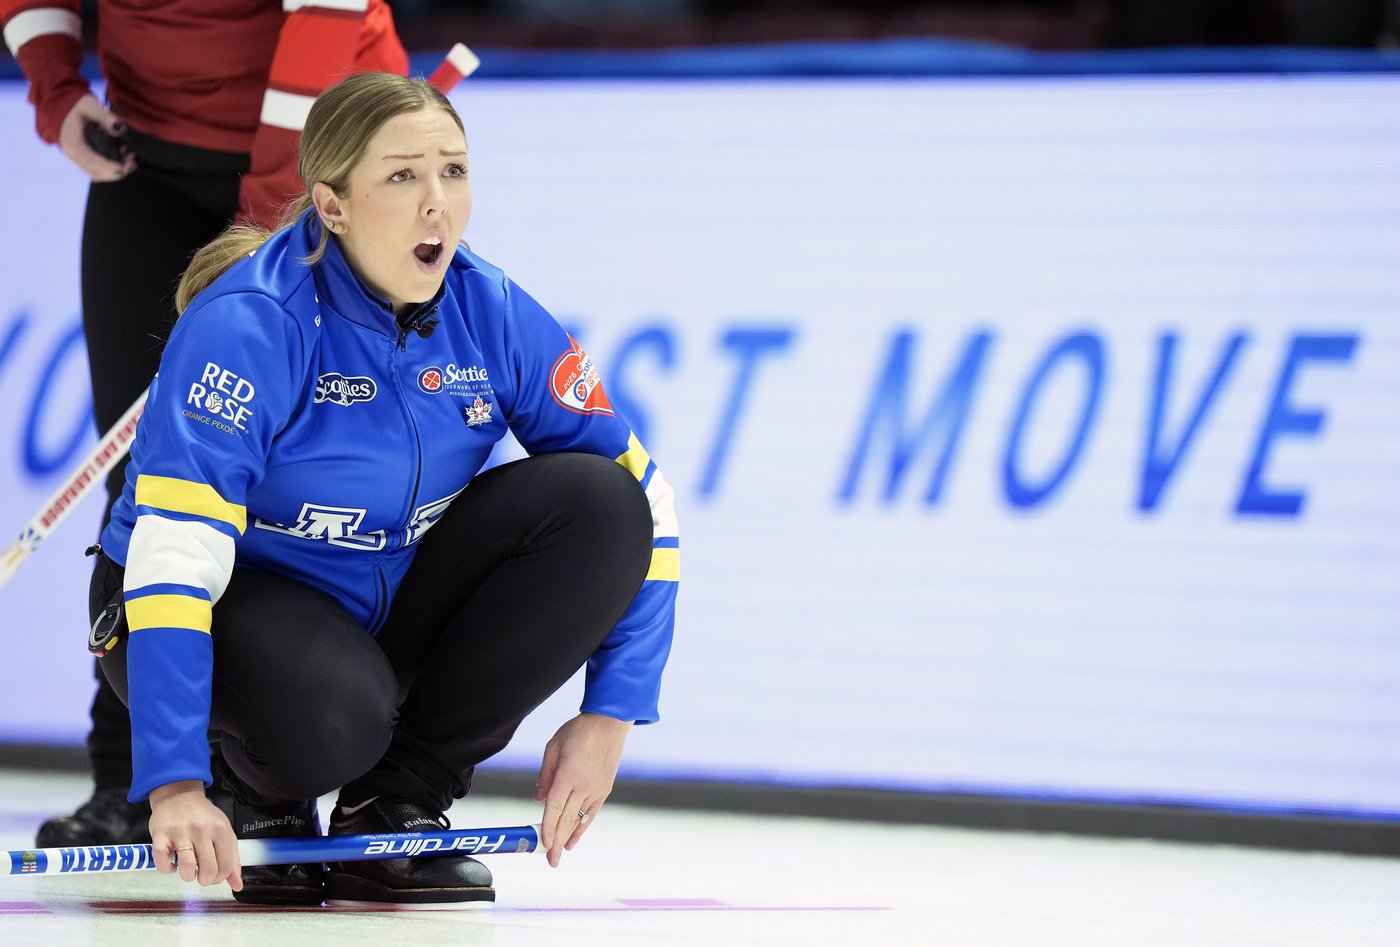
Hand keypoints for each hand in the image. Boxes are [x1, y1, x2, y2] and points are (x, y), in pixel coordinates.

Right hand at [58, 94, 134, 181]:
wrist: (59, 103)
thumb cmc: (73, 103)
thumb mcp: (89, 105)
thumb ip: (105, 117)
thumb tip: (120, 129)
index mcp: (72, 143)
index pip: (91, 161)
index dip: (109, 167)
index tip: (124, 166)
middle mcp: (72, 154)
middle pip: (96, 172)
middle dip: (116, 171)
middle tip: (131, 161)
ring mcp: (76, 157)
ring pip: (97, 173)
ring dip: (115, 171)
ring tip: (129, 159)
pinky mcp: (82, 156)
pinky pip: (96, 168)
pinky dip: (110, 167)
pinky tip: (122, 156)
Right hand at [148, 780, 242, 891]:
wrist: (179, 795)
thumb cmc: (204, 817)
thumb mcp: (224, 832)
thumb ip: (232, 859)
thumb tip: (237, 885)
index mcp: (221, 830)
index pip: (225, 866)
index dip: (220, 879)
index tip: (214, 877)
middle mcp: (202, 830)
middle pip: (208, 869)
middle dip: (205, 880)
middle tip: (201, 876)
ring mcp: (181, 832)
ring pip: (187, 867)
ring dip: (187, 876)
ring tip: (188, 871)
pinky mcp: (161, 835)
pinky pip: (162, 860)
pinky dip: (167, 869)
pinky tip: (172, 866)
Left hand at [533, 712, 631, 866]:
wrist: (609, 722)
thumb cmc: (578, 731)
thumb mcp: (553, 747)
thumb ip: (545, 775)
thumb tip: (538, 799)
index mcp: (568, 775)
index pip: (555, 808)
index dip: (548, 829)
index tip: (544, 845)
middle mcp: (583, 786)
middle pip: (567, 820)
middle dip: (557, 842)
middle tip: (550, 861)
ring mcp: (596, 789)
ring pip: (579, 820)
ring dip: (569, 838)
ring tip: (560, 855)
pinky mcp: (604, 789)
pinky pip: (591, 813)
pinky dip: (583, 828)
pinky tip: (575, 839)